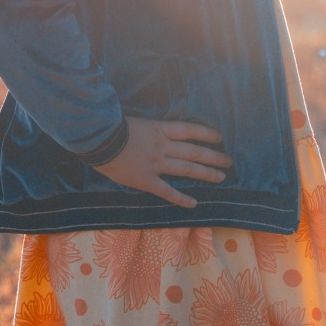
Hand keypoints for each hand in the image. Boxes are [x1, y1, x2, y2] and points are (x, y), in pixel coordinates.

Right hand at [95, 118, 229, 207]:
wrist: (97, 138)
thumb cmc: (109, 126)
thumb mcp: (133, 121)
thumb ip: (145, 128)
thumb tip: (150, 132)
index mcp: (159, 129)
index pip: (189, 130)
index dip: (206, 133)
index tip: (220, 137)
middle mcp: (162, 146)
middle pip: (194, 151)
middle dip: (213, 156)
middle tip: (228, 161)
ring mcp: (156, 164)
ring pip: (187, 169)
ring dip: (206, 173)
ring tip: (221, 177)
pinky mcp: (146, 180)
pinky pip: (167, 191)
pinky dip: (181, 198)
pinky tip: (194, 203)